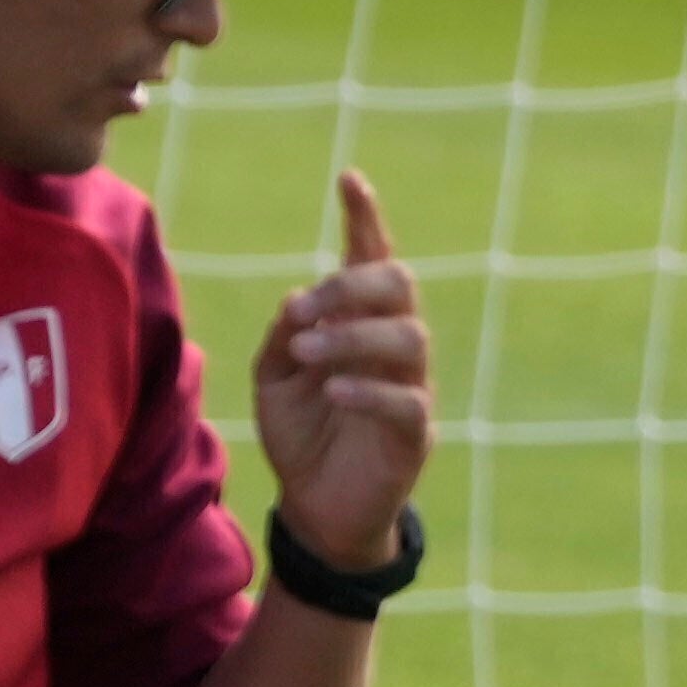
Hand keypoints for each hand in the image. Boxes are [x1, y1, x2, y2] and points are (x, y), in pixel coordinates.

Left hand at [252, 169, 429, 571]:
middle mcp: (392, 346)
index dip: (365, 218)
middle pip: (400, 285)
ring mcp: (411, 387)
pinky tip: (334, 389)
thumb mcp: (272, 377)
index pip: (371, 258)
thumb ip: (283, 336)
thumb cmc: (300, 433)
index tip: (349, 178)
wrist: (316, 508)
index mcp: (358, 322)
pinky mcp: (414, 434)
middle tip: (307, 307)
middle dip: (354, 283)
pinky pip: (407, 399)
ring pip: (408, 336)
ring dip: (352, 336)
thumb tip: (299, 301)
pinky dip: (369, 388)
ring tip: (307, 353)